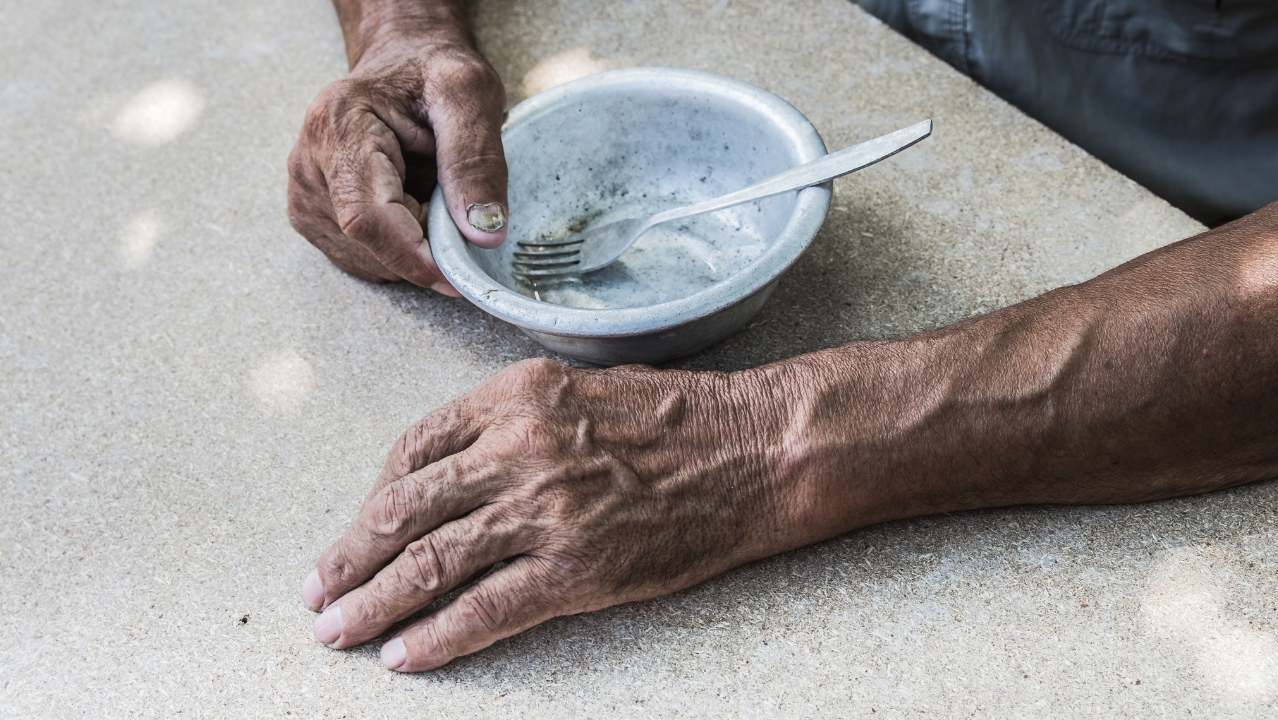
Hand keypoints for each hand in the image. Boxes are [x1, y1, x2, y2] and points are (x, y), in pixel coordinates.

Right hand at [287, 39, 507, 292]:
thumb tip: (484, 233)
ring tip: (431, 196)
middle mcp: (309, 164)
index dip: (414, 257)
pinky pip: (363, 259)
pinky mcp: (314, 217)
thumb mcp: (469, 95)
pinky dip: (399, 250)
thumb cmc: (432, 72)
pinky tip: (412, 208)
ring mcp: (305, 195)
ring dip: (413, 249)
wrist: (402, 63)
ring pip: (367, 259)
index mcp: (338, 125)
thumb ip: (477, 160)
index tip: (460, 275)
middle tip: (457, 211)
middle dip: (423, 248)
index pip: (367, 218)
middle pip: (369, 244)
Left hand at [301, 359, 812, 670]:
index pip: (414, 447)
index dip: (373, 495)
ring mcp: (546, 510)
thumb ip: (512, 418)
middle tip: (318, 589)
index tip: (358, 528)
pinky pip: (488, 609)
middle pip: (406, 508)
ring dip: (374, 601)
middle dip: (350, 555)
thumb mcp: (581, 388)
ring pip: (433, 561)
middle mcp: (519, 448)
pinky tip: (404, 655)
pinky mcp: (578, 567)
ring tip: (337, 629)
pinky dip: (438, 636)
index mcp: (514, 395)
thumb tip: (453, 467)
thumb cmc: (675, 417)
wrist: (754, 451)